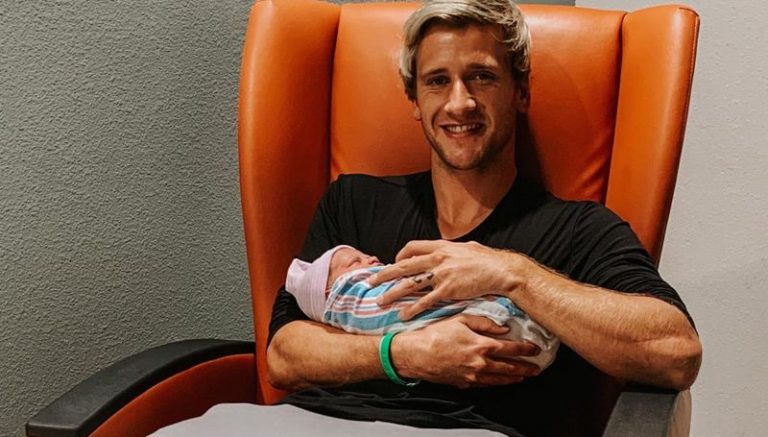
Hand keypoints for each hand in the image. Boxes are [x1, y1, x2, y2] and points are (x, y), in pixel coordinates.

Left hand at [369, 240, 529, 319]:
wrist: (502, 270)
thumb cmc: (487, 260)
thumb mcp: (467, 247)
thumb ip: (452, 250)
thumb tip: (448, 250)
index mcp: (441, 246)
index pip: (412, 247)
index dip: (400, 256)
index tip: (395, 263)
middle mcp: (437, 258)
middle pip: (403, 265)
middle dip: (385, 274)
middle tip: (371, 282)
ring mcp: (441, 274)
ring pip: (409, 284)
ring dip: (392, 293)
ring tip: (380, 301)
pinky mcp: (448, 290)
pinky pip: (425, 301)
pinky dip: (412, 309)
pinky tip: (403, 315)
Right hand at [390, 314, 540, 387]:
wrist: (416, 354)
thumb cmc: (435, 335)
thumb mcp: (460, 320)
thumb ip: (484, 323)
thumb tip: (502, 328)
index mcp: (481, 346)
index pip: (511, 349)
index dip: (525, 349)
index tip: (535, 349)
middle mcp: (480, 363)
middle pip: (509, 368)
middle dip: (525, 368)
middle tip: (536, 368)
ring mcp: (472, 376)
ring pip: (499, 380)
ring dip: (514, 378)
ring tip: (523, 377)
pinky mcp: (464, 384)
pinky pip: (485, 385)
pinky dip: (496, 383)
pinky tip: (500, 381)